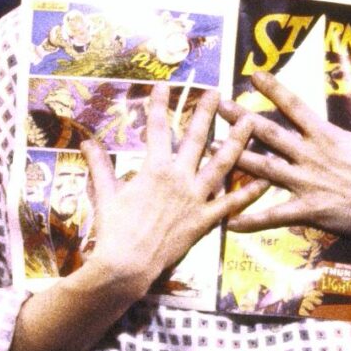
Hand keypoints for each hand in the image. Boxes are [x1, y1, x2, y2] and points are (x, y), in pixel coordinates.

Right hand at [78, 87, 266, 291]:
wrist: (127, 264)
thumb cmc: (114, 229)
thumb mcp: (105, 194)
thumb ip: (100, 166)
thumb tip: (85, 142)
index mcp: (154, 168)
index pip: (156, 128)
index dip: (159, 105)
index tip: (165, 86)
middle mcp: (179, 178)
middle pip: (196, 138)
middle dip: (207, 112)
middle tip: (218, 93)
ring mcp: (195, 198)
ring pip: (222, 164)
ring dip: (237, 141)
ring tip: (251, 121)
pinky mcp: (205, 220)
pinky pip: (230, 204)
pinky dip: (249, 193)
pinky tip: (265, 181)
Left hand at [227, 66, 350, 244]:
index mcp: (326, 135)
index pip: (294, 105)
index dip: (272, 88)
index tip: (252, 74)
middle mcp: (311, 155)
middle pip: (268, 133)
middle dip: (240, 120)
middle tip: (216, 107)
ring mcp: (307, 183)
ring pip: (263, 168)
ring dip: (235, 159)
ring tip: (208, 152)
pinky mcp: (309, 209)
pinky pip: (275, 214)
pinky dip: (252, 219)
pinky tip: (230, 221)